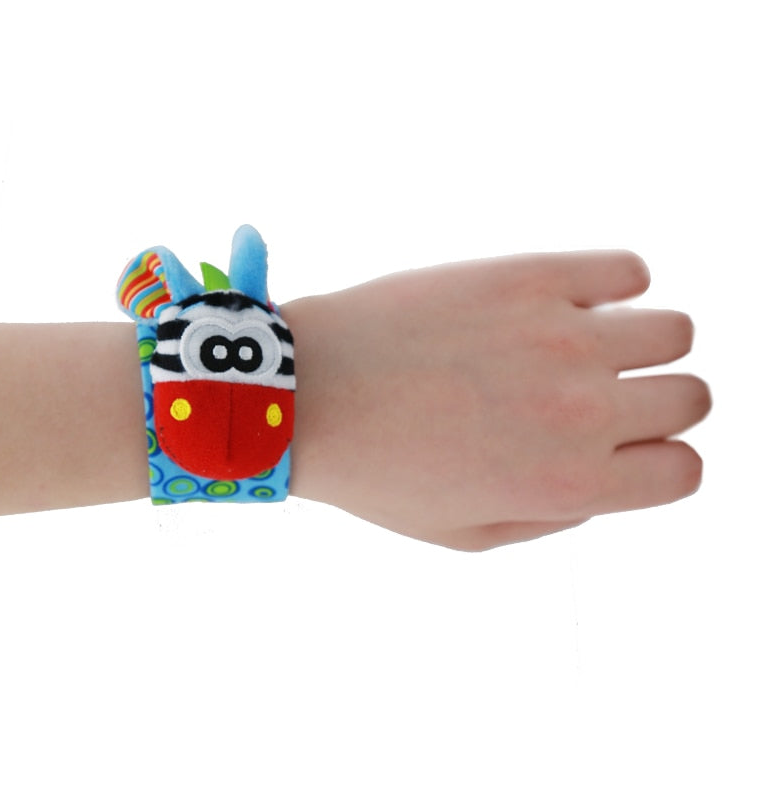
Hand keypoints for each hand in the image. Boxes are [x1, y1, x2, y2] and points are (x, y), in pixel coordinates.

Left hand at [283, 250, 710, 550]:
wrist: (309, 392)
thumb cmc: (378, 471)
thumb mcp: (464, 534)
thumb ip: (553, 517)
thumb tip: (605, 479)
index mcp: (568, 484)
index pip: (684, 471)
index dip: (662, 462)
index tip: (626, 447)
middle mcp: (579, 410)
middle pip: (692, 397)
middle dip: (660, 404)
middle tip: (603, 396)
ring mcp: (559, 335)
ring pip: (675, 330)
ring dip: (646, 343)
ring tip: (590, 346)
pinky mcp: (528, 276)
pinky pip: (626, 268)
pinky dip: (617, 284)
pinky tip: (572, 301)